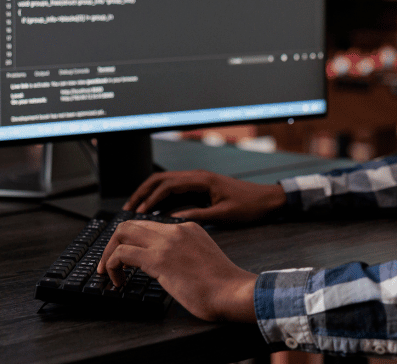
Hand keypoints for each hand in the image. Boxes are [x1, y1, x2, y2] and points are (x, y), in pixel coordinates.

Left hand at [98, 219, 257, 321]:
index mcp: (188, 228)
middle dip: (113, 243)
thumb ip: (184, 256)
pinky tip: (118, 281)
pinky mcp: (159, 259)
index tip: (125, 258)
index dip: (132, 241)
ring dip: (109, 254)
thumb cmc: (223, 286)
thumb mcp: (202, 260)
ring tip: (109, 273)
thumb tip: (166, 268)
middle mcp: (176, 230)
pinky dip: (112, 266)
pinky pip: (122, 254)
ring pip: (122, 233)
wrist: (233, 292)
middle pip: (131, 224)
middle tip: (109, 264)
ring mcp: (167, 242)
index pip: (149, 225)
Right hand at [123, 170, 286, 224]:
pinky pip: (175, 189)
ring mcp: (198, 180)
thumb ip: (198, 216)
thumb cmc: (250, 205)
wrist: (267, 199)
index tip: (138, 211)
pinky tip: (155, 211)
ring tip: (136, 210)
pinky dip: (161, 197)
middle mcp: (197, 176)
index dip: (150, 198)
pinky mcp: (200, 187)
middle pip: (161, 179)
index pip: (167, 185)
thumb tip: (175, 221)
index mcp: (201, 180)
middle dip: (142, 192)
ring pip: (166, 183)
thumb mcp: (224, 214)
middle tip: (128, 209)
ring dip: (150, 194)